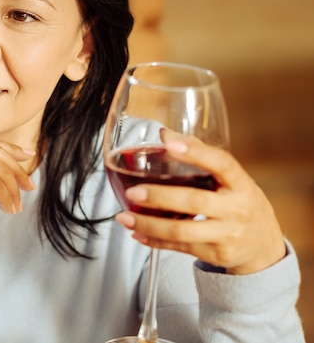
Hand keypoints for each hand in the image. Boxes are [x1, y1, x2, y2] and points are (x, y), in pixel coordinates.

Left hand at [115, 131, 285, 274]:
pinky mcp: (215, 253)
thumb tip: (166, 134)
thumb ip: (202, 156)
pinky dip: (154, 240)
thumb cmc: (240, 203)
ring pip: (182, 230)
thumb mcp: (232, 180)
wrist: (263, 247)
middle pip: (194, 201)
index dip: (196, 152)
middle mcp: (237, 209)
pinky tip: (136, 232)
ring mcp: (227, 234)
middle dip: (160, 197)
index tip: (169, 143)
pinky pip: (179, 247)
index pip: (222, 164)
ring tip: (124, 217)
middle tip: (133, 192)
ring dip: (148, 224)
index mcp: (241, 184)